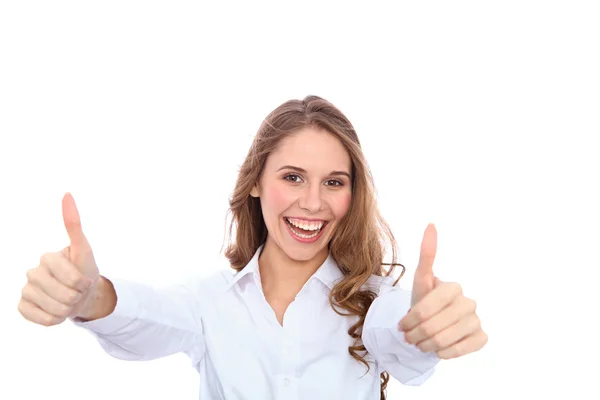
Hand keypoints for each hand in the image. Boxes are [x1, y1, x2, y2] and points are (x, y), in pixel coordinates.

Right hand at [18, 192, 100, 325]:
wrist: (81, 294)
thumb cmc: (84, 270)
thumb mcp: (83, 249)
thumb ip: (73, 223)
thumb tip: (67, 193)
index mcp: (48, 257)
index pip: (71, 277)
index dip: (83, 282)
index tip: (85, 279)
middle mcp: (32, 272)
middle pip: (63, 295)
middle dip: (77, 297)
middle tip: (77, 291)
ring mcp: (26, 290)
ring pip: (54, 308)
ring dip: (68, 309)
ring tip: (69, 301)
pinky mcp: (22, 307)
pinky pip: (41, 319)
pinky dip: (54, 319)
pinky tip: (56, 311)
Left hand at [397, 223, 487, 358]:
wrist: (433, 323)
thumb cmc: (425, 301)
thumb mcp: (420, 280)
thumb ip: (426, 254)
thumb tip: (431, 223)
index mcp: (453, 287)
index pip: (425, 308)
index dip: (410, 320)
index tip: (401, 326)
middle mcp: (469, 302)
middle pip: (433, 326)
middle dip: (415, 335)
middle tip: (408, 337)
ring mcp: (477, 320)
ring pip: (445, 340)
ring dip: (426, 345)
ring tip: (419, 343)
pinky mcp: (481, 337)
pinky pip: (461, 350)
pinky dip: (445, 353)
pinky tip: (438, 349)